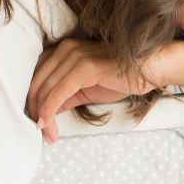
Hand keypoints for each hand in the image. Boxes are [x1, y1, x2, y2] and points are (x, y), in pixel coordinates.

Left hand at [27, 38, 164, 143]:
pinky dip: (49, 110)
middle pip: (37, 83)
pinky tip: (47, 124)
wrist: (150, 68)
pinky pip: (58, 92)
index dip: (33, 101)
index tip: (37, 121)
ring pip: (45, 90)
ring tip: (47, 134)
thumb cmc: (123, 77)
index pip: (37, 77)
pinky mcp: (84, 67)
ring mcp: (74, 56)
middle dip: (35, 111)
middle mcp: (65, 49)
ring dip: (42, 116)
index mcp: (64, 50)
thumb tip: (46, 113)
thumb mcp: (87, 89)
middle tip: (41, 132)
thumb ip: (65, 97)